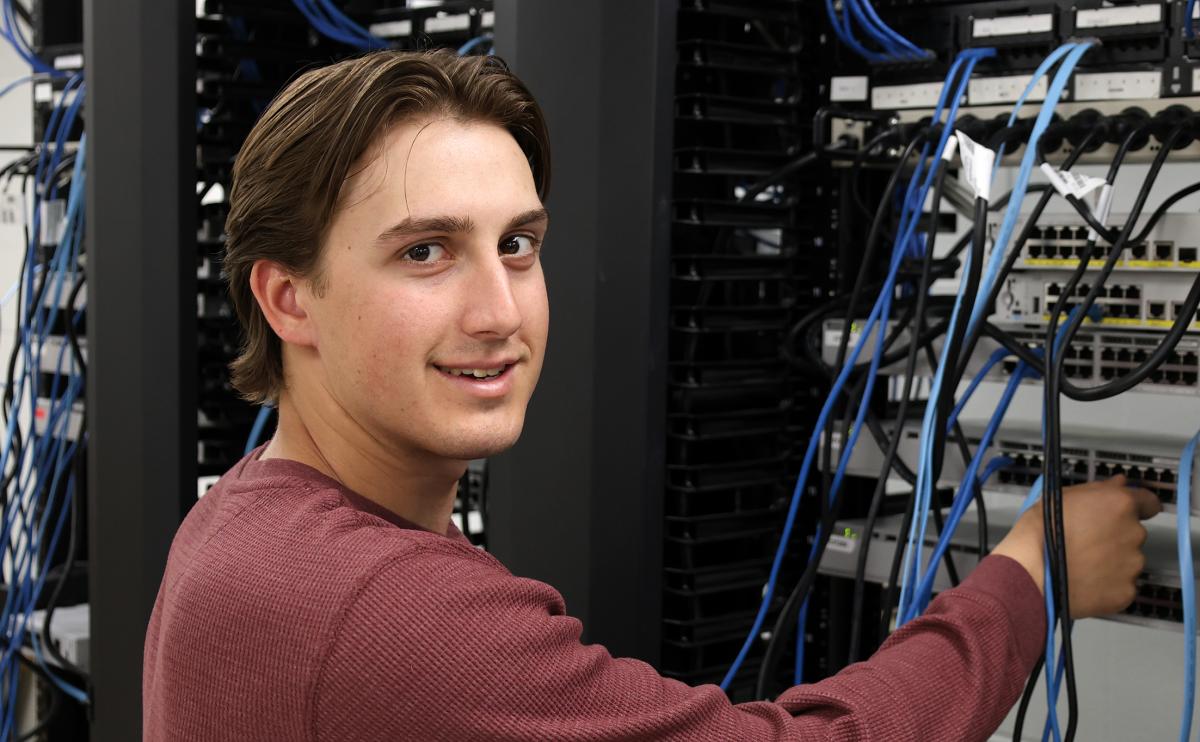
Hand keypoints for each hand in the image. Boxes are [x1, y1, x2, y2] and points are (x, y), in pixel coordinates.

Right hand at [991, 475, 1160, 618]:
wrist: (1030, 574)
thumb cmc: (1038, 535)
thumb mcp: (1060, 498)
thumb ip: (1097, 489)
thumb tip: (1117, 484)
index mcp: (1119, 504)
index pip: (1148, 501)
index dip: (1137, 506)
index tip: (1127, 512)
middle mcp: (1133, 533)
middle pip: (1133, 531)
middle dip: (1115, 534)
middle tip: (1087, 540)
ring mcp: (1132, 564)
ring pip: (1128, 558)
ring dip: (1111, 559)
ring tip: (1080, 561)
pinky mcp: (1126, 591)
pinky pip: (1122, 584)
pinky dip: (1107, 582)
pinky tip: (1084, 578)